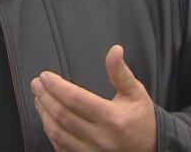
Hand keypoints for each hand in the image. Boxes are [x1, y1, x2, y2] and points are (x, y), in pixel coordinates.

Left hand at [30, 45, 155, 151]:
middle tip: (36, 84)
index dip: (56, 86)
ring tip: (38, 98)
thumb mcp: (136, 93)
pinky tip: (46, 118)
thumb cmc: (143, 120)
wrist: (155, 149)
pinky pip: (61, 147)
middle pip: (62, 115)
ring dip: (43, 113)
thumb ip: (120, 72)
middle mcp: (101, 138)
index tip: (45, 76)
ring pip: (58, 133)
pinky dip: (50, 132)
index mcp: (112, 118)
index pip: (75, 99)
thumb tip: (114, 50)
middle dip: (44, 97)